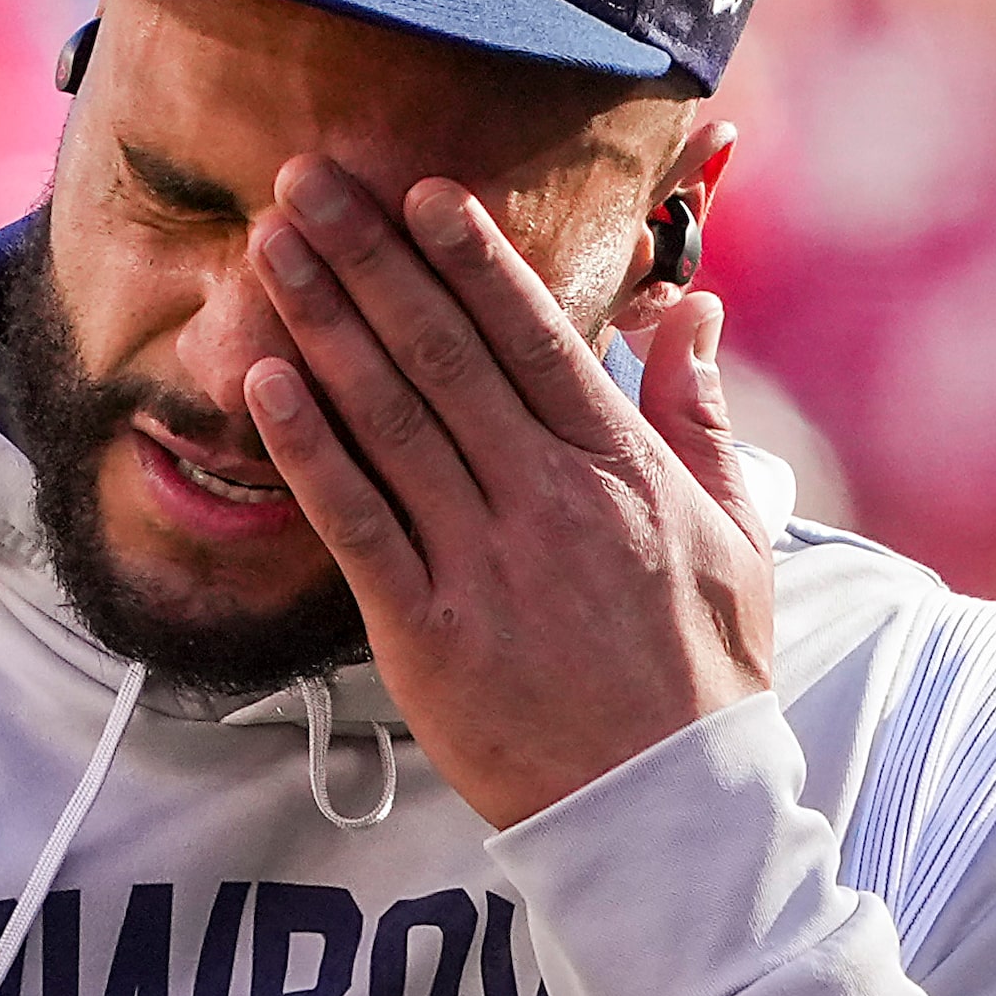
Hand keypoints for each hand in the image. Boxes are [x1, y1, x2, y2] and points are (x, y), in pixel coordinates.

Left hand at [243, 156, 776, 829]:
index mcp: (619, 468)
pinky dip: (306, 448)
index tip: (418, 190)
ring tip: (269, 248)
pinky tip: (261, 380)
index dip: (470, 257)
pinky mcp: (424, 631)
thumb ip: (701, 413)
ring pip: (387, 419)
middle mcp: (546, 499)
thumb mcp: (733, 531)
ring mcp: (482, 563)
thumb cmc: (700, 671)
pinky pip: (353, 522)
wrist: (666, 814)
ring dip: (321, 323)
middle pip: (442, 354)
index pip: (535, 337)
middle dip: (368, 259)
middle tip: (307, 181)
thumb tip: (695, 309)